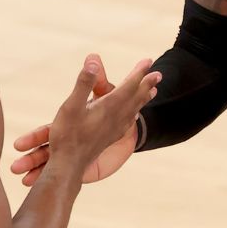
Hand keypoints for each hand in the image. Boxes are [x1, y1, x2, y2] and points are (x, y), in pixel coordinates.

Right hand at [12, 54, 148, 185]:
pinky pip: (127, 123)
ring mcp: (113, 129)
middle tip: (159, 74)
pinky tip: (133, 116)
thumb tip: (93, 61)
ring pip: (134, 110)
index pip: (129, 86)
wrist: (69, 166)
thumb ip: (84, 83)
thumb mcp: (71, 105)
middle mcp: (115, 118)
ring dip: (144, 98)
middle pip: (136, 98)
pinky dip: (134, 114)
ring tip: (152, 91)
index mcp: (109, 107)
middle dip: (147, 84)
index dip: (139, 73)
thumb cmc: (67, 136)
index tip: (149, 61)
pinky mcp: (109, 138)